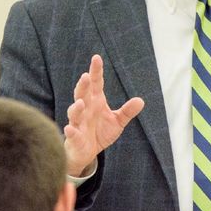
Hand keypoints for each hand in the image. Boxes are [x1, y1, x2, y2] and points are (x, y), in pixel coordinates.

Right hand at [63, 54, 144, 176]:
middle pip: (82, 94)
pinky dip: (70, 131)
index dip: (95, 71)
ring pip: (74, 113)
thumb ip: (127, 111)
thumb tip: (141, 100)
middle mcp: (85, 109)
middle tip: (86, 76)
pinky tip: (69, 129)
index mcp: (95, 101)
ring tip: (80, 103)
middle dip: (83, 86)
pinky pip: (71, 133)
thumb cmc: (100, 133)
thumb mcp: (117, 122)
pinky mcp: (74, 137)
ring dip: (76, 108)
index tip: (96, 58)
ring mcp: (78, 123)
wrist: (87, 153)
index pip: (95, 83)